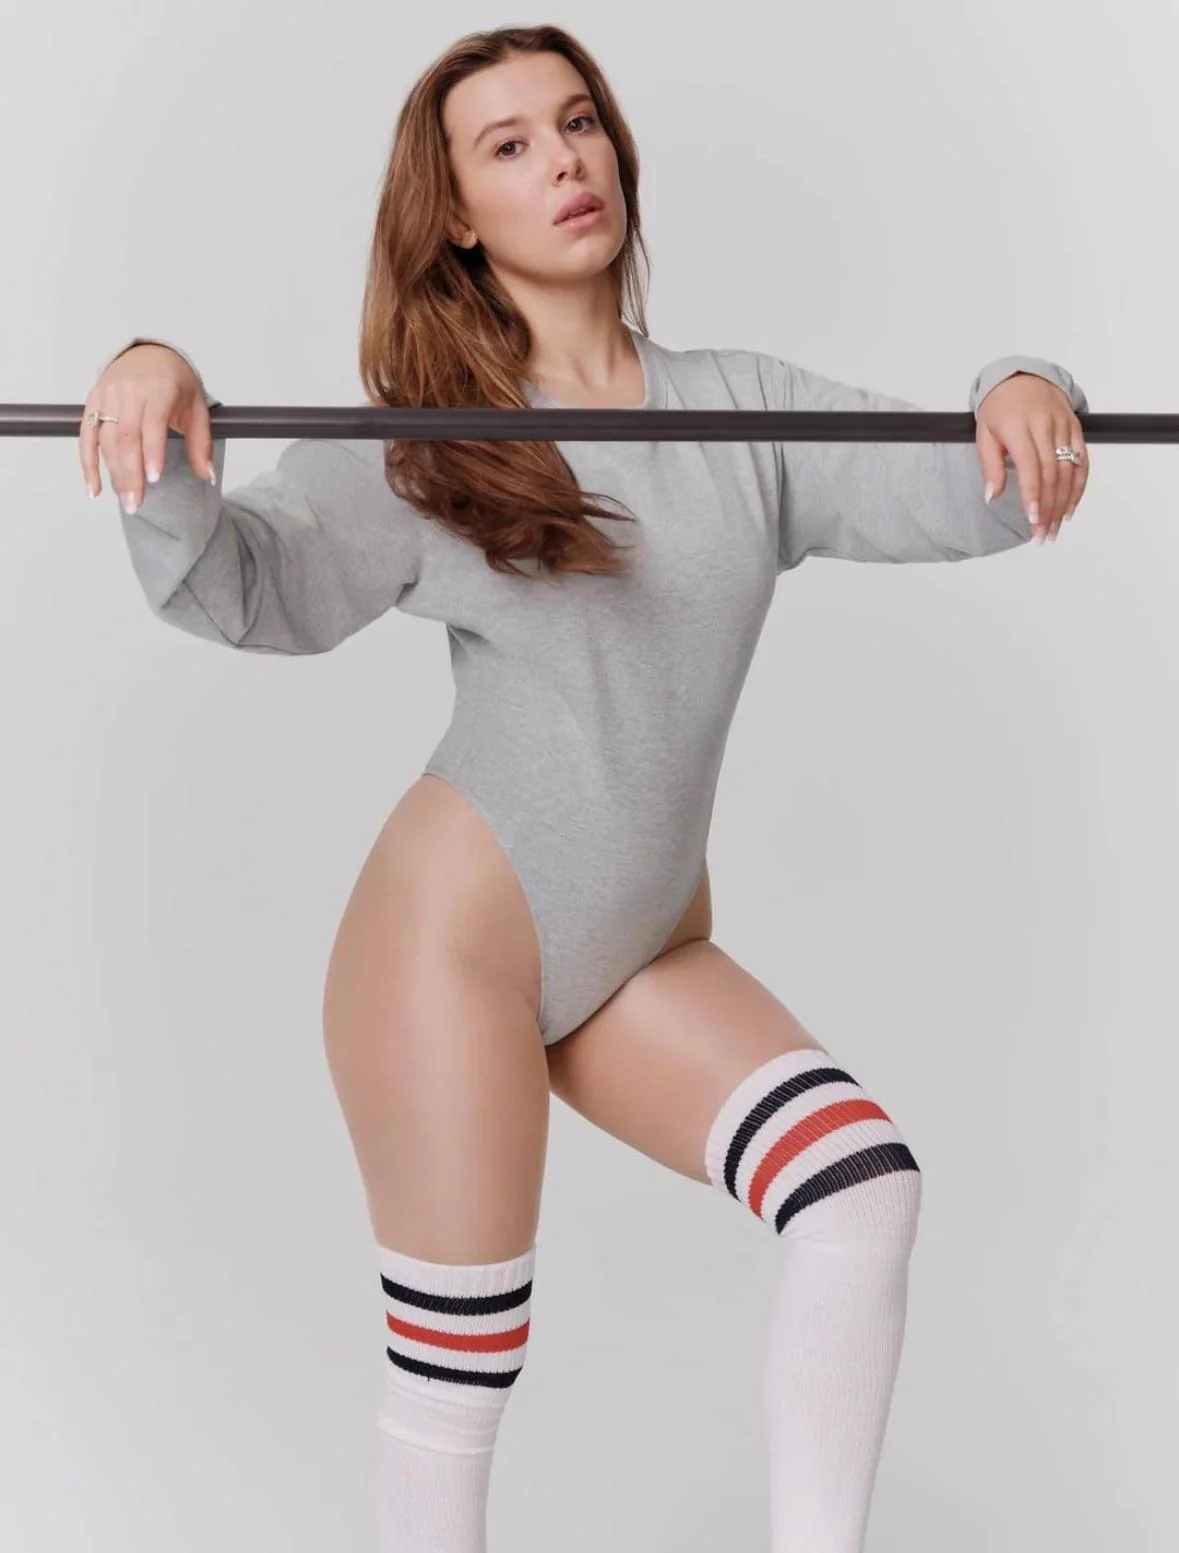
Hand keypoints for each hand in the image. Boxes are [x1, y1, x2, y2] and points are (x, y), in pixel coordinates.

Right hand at [79, 343, 214, 511]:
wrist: (149, 353)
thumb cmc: (175, 383)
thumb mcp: (197, 408)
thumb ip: (201, 443)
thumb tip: (207, 476)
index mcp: (158, 389)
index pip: (152, 423)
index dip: (152, 452)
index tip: (154, 479)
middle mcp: (128, 391)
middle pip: (126, 437)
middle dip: (130, 474)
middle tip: (136, 504)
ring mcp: (107, 396)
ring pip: (106, 440)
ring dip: (114, 473)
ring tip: (127, 500)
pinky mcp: (92, 403)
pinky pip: (86, 437)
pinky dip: (88, 464)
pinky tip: (95, 489)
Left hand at [975, 372, 1088, 544]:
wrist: (1021, 377)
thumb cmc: (999, 408)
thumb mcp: (984, 434)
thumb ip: (990, 466)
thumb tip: (991, 496)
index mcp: (1018, 427)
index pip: (1030, 467)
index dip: (1033, 496)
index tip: (1032, 519)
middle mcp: (1045, 426)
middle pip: (1051, 474)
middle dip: (1048, 508)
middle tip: (1042, 534)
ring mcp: (1063, 426)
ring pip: (1069, 471)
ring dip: (1064, 504)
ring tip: (1054, 528)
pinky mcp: (1076, 428)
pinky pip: (1082, 461)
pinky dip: (1079, 487)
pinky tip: (1070, 508)